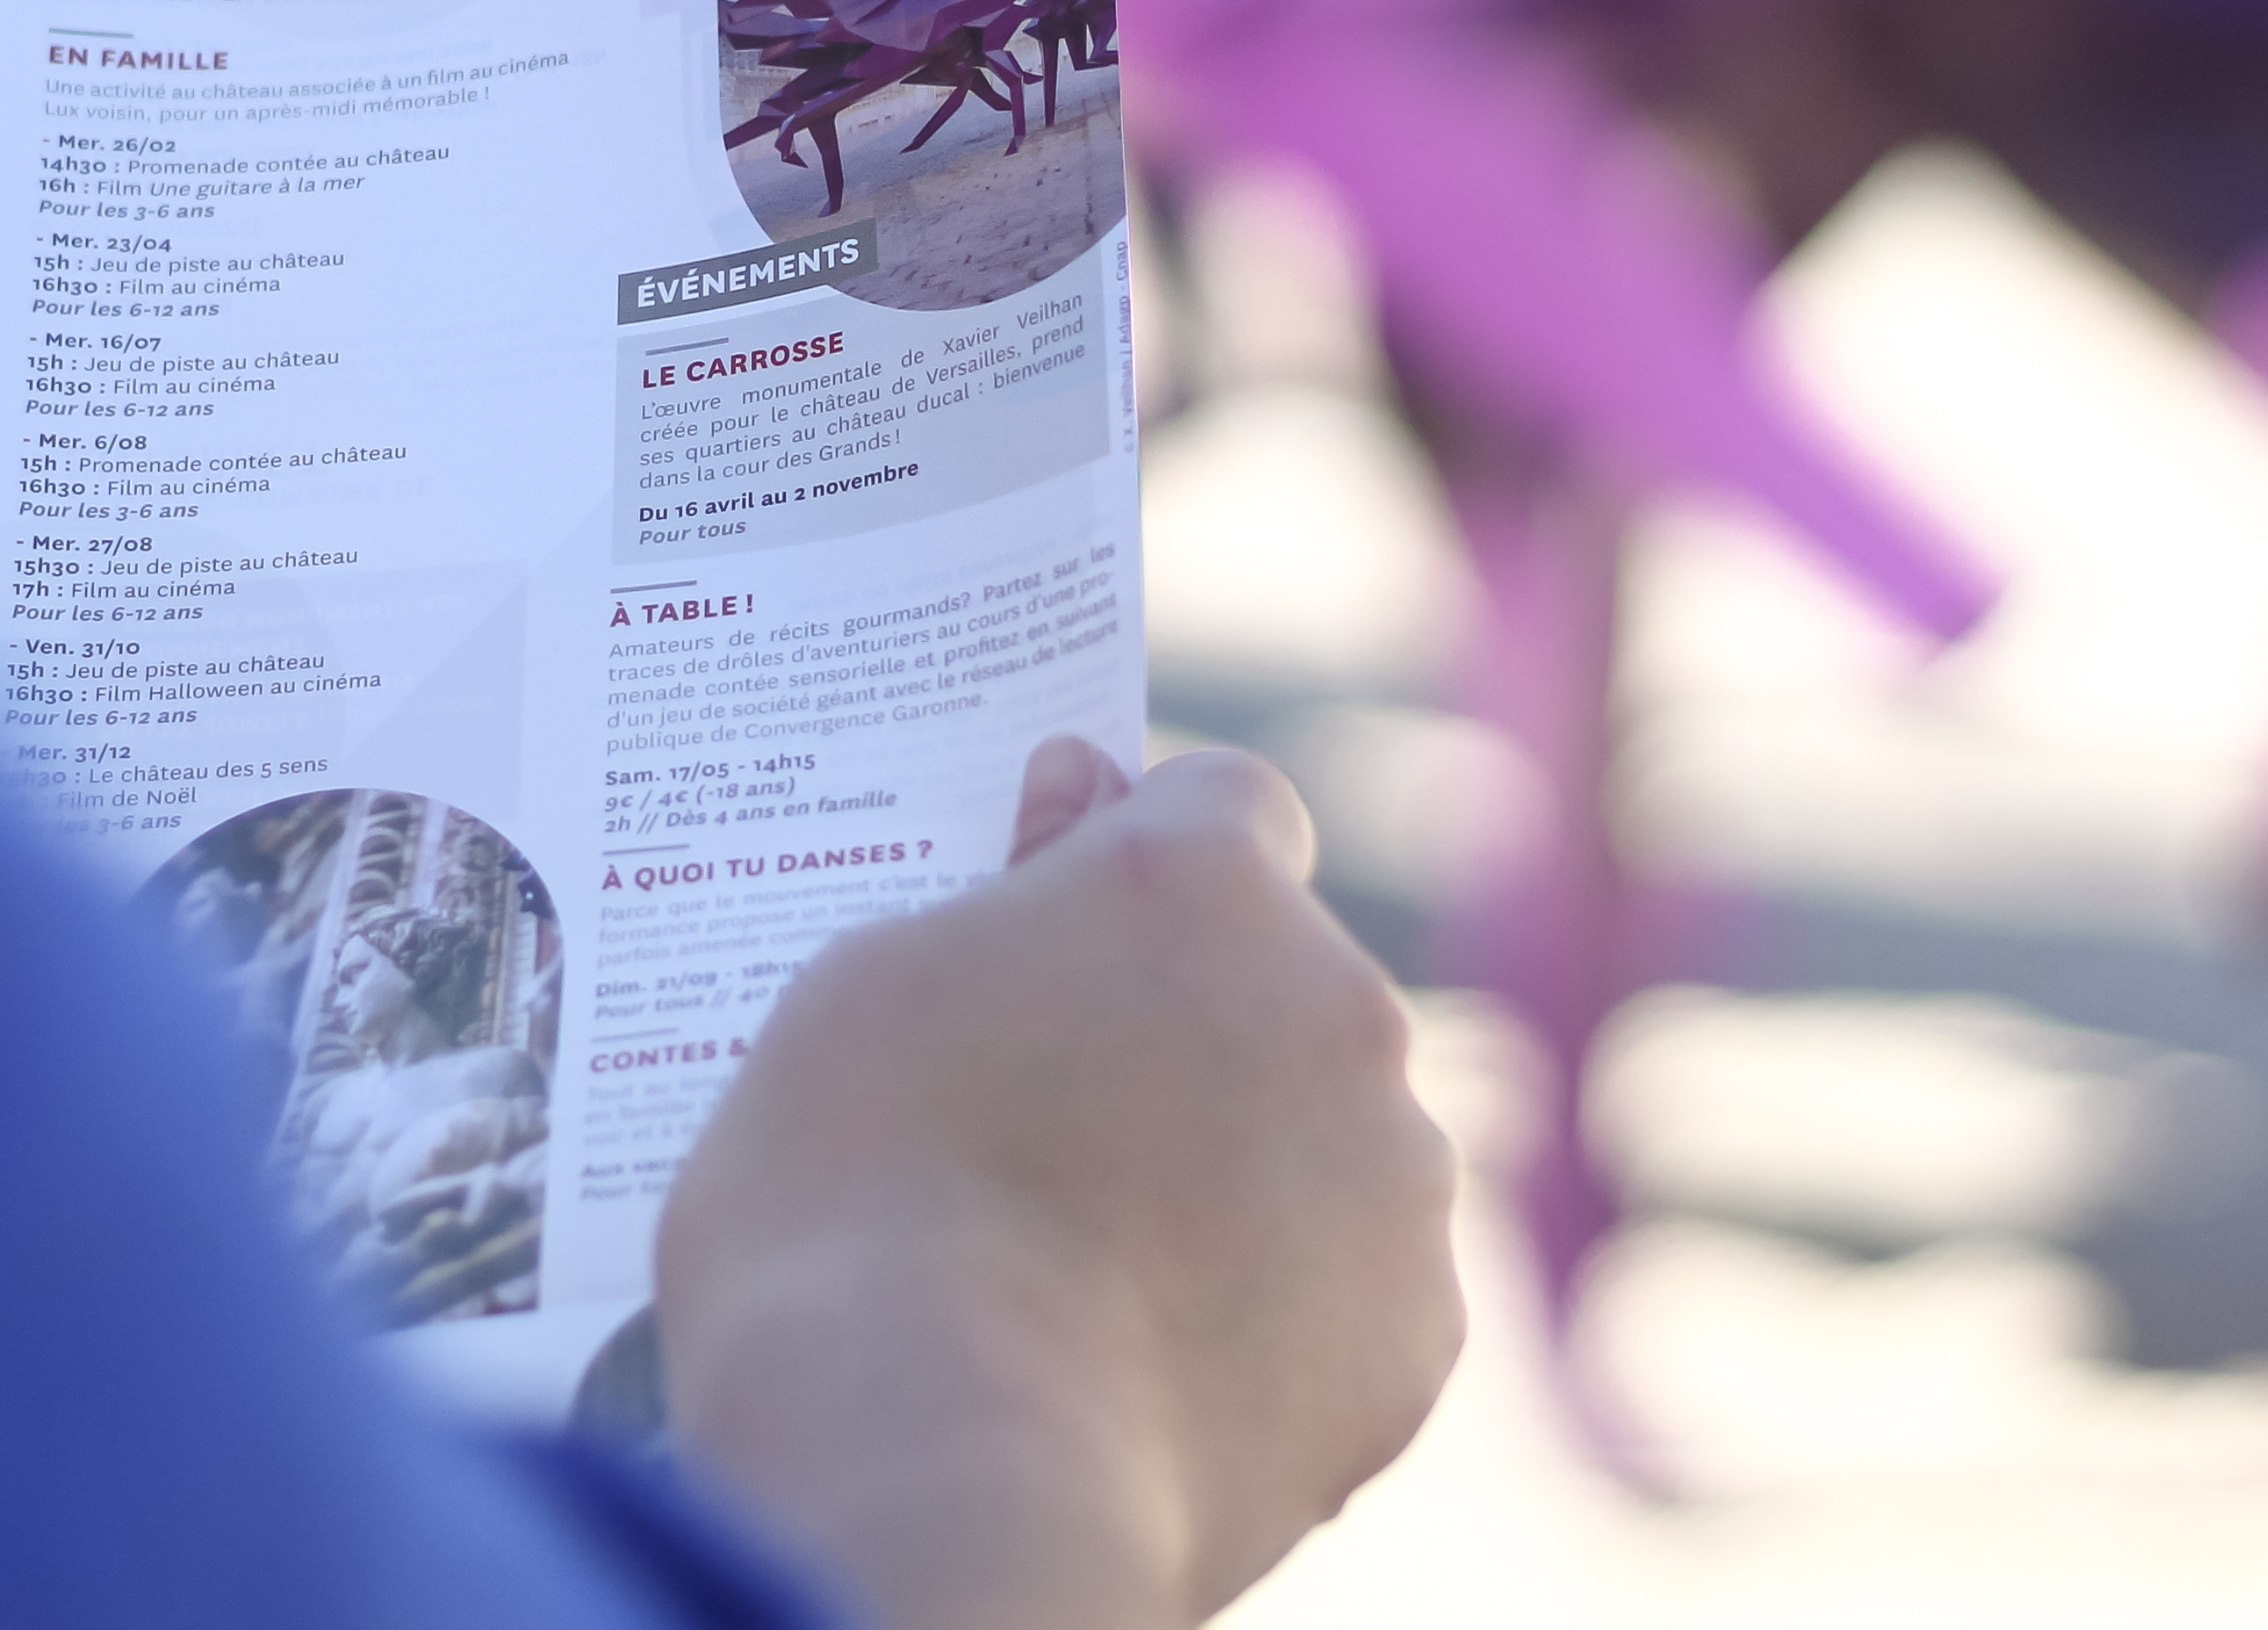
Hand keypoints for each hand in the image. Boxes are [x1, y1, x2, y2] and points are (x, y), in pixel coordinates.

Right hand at [656, 739, 1461, 1629]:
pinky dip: (1280, 1325)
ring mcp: (1393, 1177)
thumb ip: (1007, 892)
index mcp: (1196, 884)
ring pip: (1327, 1144)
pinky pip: (1353, 1298)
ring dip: (1243, 1182)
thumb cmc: (854, 1212)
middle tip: (1048, 1141)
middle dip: (1189, 1039)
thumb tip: (1081, 795)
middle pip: (1277, 987)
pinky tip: (1154, 1375)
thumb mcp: (865, 994)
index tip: (1066, 936)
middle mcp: (1334, 1003)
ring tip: (1091, 1284)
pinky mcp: (1414, 1337)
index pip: (1216, 805)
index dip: (1141, 868)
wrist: (939, 1473)